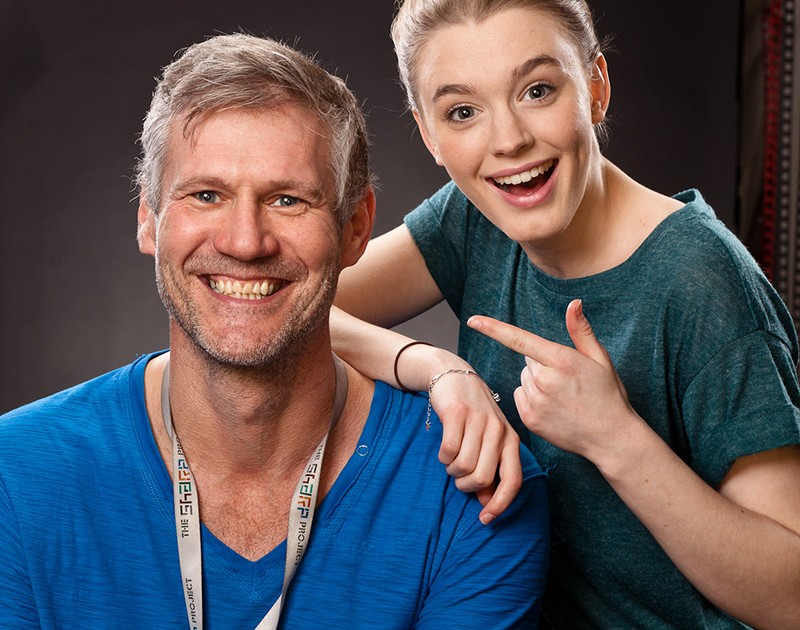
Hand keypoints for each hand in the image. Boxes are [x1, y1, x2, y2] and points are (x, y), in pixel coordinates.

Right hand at [428, 368, 522, 523]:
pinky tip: (444, 450)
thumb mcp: (486, 440)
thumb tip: (488, 502)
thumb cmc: (471, 414)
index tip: (485, 519)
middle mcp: (499, 430)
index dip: (500, 504)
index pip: (514, 480)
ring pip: (464, 466)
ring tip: (450, 461)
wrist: (453, 375)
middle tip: (458, 477)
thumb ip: (489, 468)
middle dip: (466, 485)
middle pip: (483, 478)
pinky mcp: (458, 413)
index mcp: (511, 440)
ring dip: (452, 471)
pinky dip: (443, 456)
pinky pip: (449, 450)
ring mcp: (479, 421)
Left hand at [467, 299, 638, 461]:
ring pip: (524, 379)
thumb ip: (581, 330)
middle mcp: (544, 380)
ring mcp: (535, 401)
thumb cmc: (608, 394)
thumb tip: (574, 303)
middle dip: (542, 364)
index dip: (493, 328)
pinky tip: (553, 407)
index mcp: (561, 361)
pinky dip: (532, 398)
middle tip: (567, 379)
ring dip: (537, 382)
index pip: (519, 339)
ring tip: (563, 395)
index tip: (473, 320)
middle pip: (528, 360)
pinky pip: (520, 396)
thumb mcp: (600, 358)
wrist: (610, 438)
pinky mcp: (529, 418)